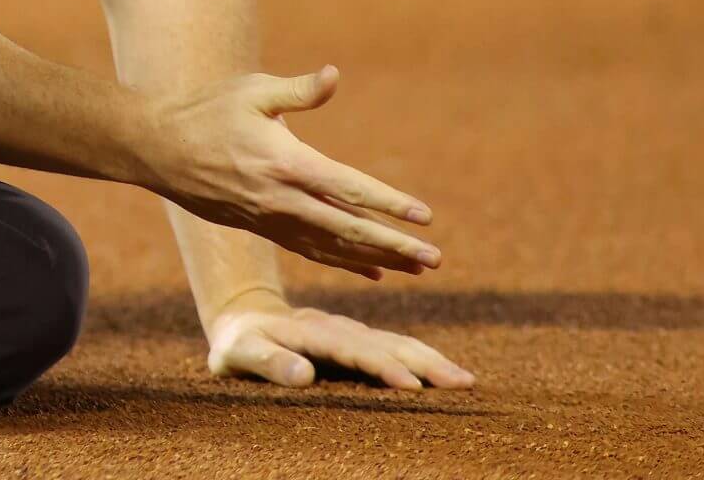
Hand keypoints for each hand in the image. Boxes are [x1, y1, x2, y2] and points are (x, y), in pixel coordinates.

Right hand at [136, 65, 443, 279]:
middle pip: (348, 228)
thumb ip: (299, 91)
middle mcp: (281, 198)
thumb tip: (334, 76)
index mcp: (285, 162)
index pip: (348, 188)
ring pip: (332, 246)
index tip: (425, 216)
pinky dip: (342, 262)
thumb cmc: (205, 111)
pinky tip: (370, 272)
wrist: (155, 148)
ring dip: (375, 259)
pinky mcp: (260, 226)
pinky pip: (310, 250)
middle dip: (394, 245)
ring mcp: (270, 217)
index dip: (389, 203)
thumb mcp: (252, 92)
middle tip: (435, 258)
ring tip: (414, 269)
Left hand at [206, 291, 475, 390]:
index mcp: (307, 332)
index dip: (380, 367)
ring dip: (431, 360)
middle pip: (385, 344)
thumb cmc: (237, 345)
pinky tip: (444, 372)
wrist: (244, 317)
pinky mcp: (357, 339)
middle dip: (424, 363)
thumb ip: (267, 362)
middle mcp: (335, 329)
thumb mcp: (237, 354)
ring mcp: (350, 332)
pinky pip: (394, 347)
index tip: (411, 385)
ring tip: (466, 380)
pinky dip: (422, 358)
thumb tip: (304, 375)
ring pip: (396, 343)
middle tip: (462, 383)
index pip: (349, 350)